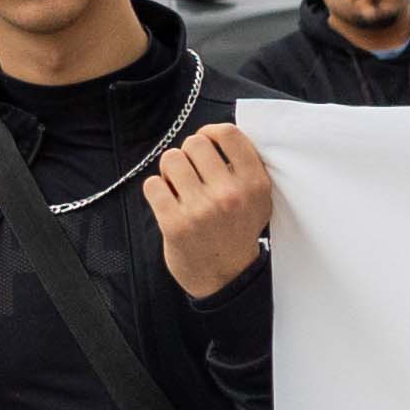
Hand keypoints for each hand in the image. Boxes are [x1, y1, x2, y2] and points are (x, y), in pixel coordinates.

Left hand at [146, 119, 272, 297]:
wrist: (225, 277)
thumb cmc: (237, 231)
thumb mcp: (257, 199)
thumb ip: (243, 167)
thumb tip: (213, 133)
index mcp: (254, 183)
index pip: (227, 133)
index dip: (210, 132)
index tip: (206, 143)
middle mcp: (229, 194)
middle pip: (194, 143)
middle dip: (188, 154)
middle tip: (191, 172)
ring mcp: (201, 209)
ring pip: (170, 159)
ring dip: (170, 171)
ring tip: (179, 187)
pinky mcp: (175, 223)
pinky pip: (152, 185)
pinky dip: (156, 190)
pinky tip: (167, 201)